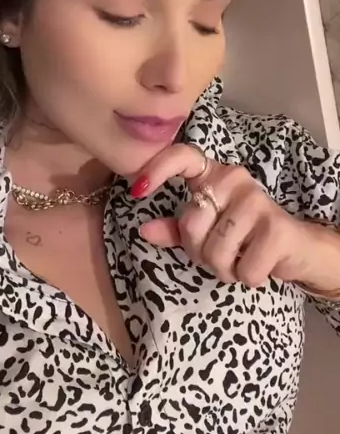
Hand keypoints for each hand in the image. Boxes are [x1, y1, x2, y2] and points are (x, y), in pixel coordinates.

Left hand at [132, 143, 339, 291]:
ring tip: (239, 259)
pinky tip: (258, 265)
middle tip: (218, 254)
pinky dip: (246, 277)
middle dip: (199, 253)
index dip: (158, 168)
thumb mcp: (206, 231)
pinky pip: (242, 268)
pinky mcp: (276, 227)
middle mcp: (234, 179)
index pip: (183, 156)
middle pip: (192, 224)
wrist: (295, 247)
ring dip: (224, 269)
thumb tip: (144, 230)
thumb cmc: (244, 236)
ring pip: (216, 251)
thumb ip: (175, 230)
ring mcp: (256, 200)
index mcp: (213, 175)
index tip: (138, 191)